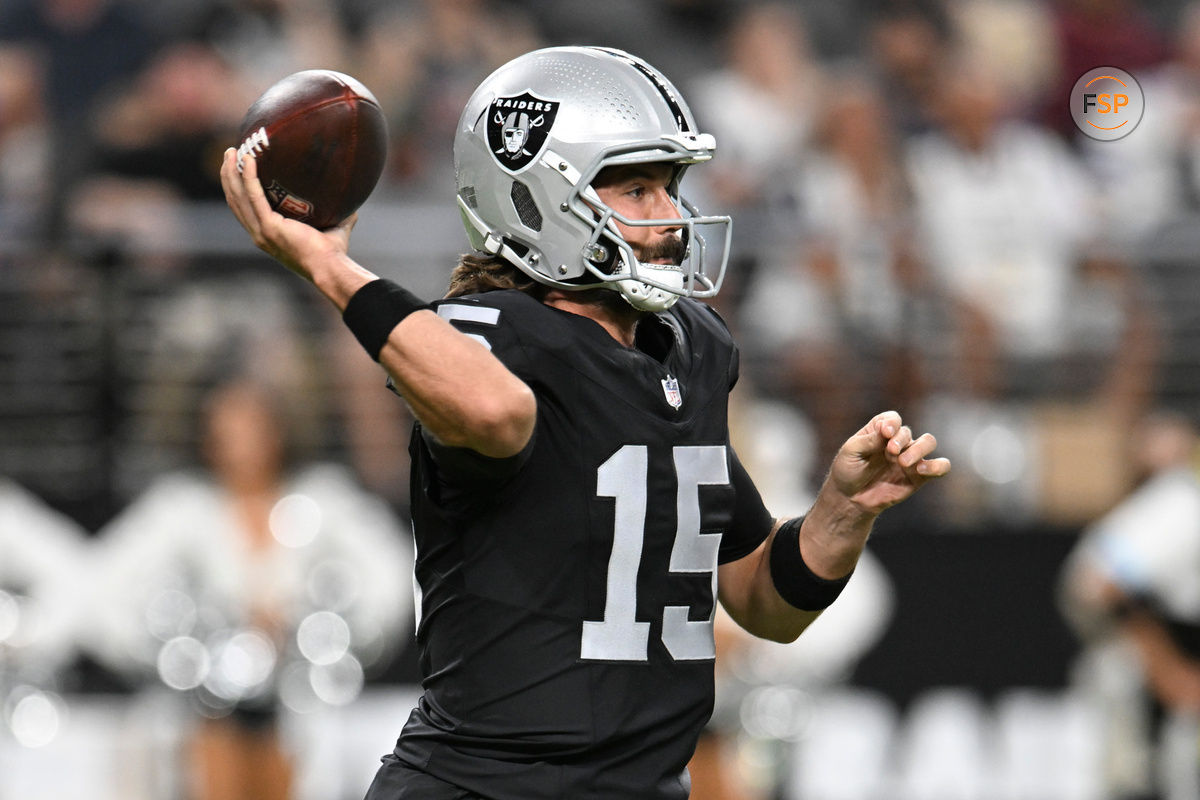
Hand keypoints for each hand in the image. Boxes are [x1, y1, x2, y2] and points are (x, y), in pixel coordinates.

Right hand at [219, 147, 355, 281]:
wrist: (331, 268)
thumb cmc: (333, 254)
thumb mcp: (332, 229)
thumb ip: (338, 215)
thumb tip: (352, 203)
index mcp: (268, 235)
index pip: (245, 209)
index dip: (237, 188)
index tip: (237, 168)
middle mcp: (260, 234)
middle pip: (235, 200)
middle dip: (229, 176)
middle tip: (231, 153)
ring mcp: (262, 231)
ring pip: (239, 196)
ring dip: (232, 172)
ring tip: (233, 151)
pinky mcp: (269, 227)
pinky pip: (254, 196)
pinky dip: (249, 177)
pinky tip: (248, 160)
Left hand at [829, 410, 950, 516]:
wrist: (850, 498)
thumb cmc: (848, 470)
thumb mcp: (850, 452)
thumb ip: (869, 440)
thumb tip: (886, 430)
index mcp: (879, 431)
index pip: (892, 418)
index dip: (892, 423)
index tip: (886, 433)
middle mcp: (897, 442)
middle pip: (909, 431)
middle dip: (902, 439)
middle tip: (891, 452)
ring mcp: (910, 458)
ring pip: (928, 442)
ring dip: (918, 449)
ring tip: (903, 462)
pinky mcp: (919, 476)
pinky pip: (940, 467)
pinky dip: (937, 466)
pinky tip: (922, 470)